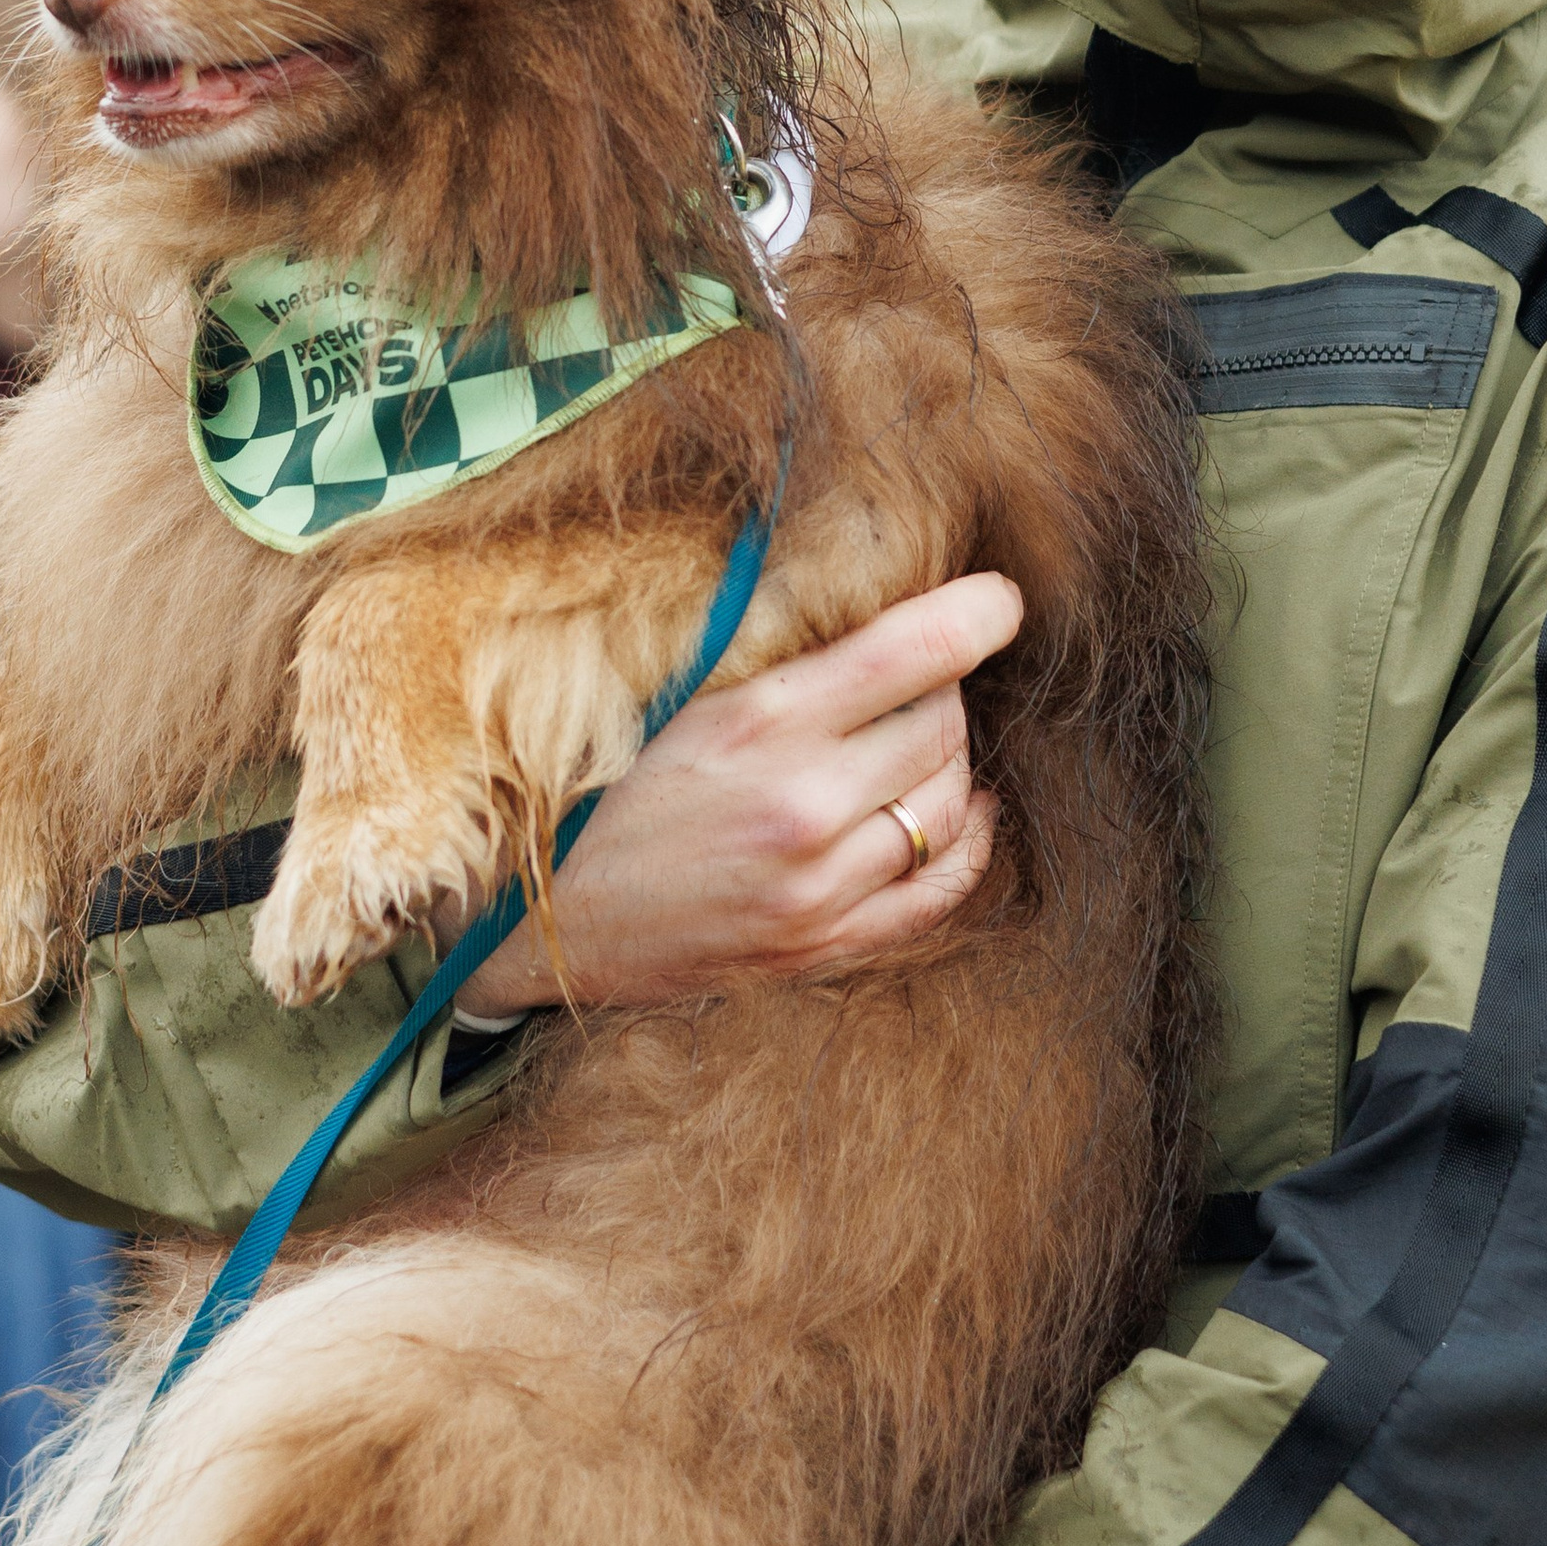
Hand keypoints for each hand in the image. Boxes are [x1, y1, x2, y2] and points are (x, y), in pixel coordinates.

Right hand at [456, 574, 1020, 1019]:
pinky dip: (966, 842)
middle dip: (941, 691)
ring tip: (909, 743)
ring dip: (948, 763)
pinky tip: (959, 813)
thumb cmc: (604, 793)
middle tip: (910, 682)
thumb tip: (880, 606)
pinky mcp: (824, 946)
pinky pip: (940, 889)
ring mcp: (820, 887)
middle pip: (943, 724)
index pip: (914, 652)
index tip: (1001, 599)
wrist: (545, 925)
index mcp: (760, 724)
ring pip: (951, 801)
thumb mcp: (680, 700)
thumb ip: (781, 661)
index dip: (978, 614)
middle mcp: (803, 806)